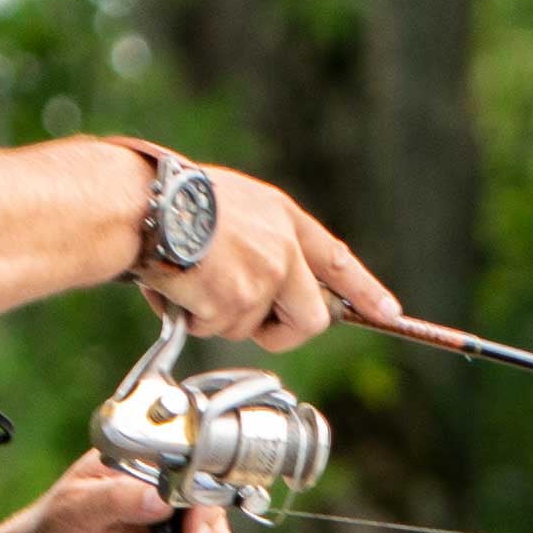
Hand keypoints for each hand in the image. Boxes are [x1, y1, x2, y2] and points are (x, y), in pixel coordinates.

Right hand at [147, 158, 398, 350]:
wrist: (143, 203)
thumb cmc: (170, 200)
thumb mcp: (232, 206)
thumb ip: (261, 242)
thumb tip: (265, 290)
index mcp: (282, 218)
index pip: (336, 260)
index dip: (365, 290)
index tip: (389, 313)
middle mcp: (283, 248)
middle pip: (310, 319)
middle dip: (282, 332)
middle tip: (245, 320)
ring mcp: (264, 275)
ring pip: (250, 327)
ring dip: (217, 315)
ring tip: (189, 277)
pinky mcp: (238, 298)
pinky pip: (217, 328)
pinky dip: (192, 317)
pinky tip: (176, 283)